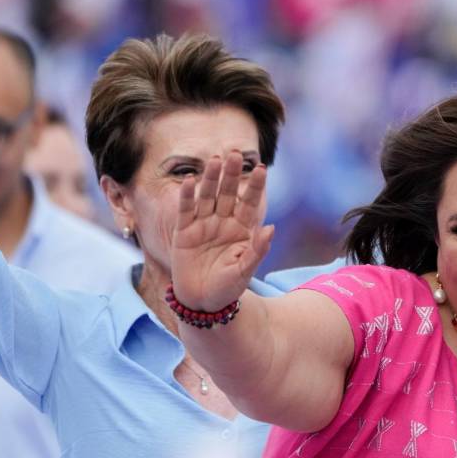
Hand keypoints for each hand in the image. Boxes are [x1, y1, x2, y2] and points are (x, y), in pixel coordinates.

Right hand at [171, 152, 274, 311]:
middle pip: (227, 193)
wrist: (203, 303)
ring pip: (207, 197)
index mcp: (242, 229)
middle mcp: (223, 222)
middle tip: (234, 154)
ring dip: (210, 179)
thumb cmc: (228, 288)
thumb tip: (272, 228)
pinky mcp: (184, 232)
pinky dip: (188, 196)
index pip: (250, 203)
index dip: (254, 186)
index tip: (261, 169)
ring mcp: (203, 225)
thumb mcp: (245, 271)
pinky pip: (186, 211)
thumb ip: (257, 250)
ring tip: (215, 160)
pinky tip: (191, 180)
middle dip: (231, 175)